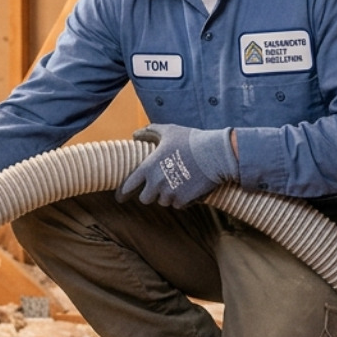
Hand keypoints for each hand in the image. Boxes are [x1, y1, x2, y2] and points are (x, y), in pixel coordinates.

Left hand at [117, 123, 238, 207]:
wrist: (216, 154)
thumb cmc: (191, 140)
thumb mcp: (169, 131)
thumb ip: (149, 132)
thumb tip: (135, 134)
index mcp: (148, 167)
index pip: (128, 186)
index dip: (122, 193)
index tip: (120, 198)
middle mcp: (156, 183)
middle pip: (144, 199)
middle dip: (150, 194)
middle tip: (159, 186)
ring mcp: (170, 193)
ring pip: (163, 202)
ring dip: (168, 195)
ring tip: (179, 181)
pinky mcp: (184, 201)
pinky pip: (178, 204)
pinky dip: (182, 199)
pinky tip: (190, 186)